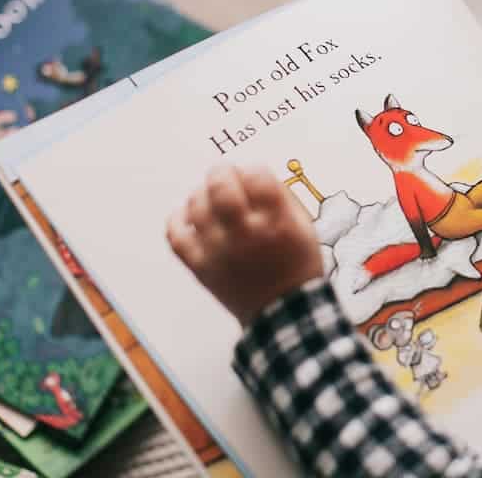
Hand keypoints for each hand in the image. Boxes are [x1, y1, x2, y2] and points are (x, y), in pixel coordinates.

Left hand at [167, 165, 323, 326]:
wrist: (284, 312)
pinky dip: (177, 219)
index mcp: (277, 223)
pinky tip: (188, 214)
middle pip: (221, 186)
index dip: (254, 170)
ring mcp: (219, 250)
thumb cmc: (297, 267)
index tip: (254, 176)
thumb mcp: (305, 228)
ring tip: (209, 195)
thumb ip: (282, 197)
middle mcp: (246, 234)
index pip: (257, 176)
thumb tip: (254, 175)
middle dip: (222, 172)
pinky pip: (176, 236)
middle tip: (224, 173)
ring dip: (201, 192)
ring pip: (196, 206)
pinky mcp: (200, 266)